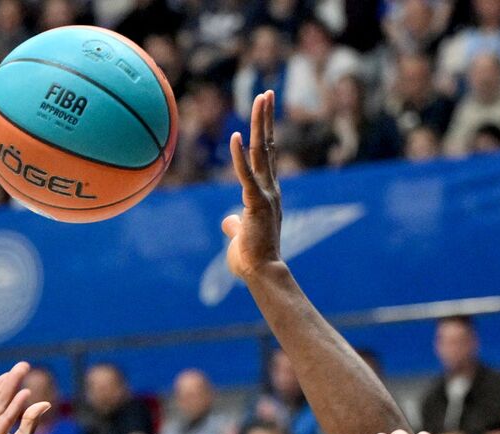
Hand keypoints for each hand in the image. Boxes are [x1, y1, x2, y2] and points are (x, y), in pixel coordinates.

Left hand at [222, 91, 282, 279]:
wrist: (262, 273)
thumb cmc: (252, 258)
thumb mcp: (240, 235)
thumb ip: (235, 225)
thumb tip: (229, 222)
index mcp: (266, 194)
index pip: (266, 157)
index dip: (265, 133)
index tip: (263, 113)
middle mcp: (271, 189)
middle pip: (268, 146)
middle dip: (266, 119)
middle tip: (266, 93)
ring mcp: (266, 194)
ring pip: (263, 152)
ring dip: (261, 124)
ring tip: (261, 98)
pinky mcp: (257, 203)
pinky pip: (247, 175)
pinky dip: (240, 156)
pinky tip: (236, 135)